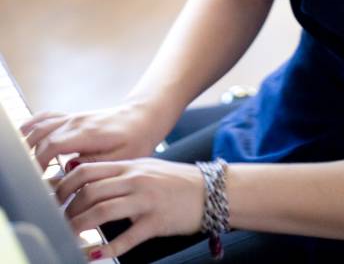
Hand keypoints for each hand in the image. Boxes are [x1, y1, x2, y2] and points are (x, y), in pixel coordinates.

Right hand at [20, 101, 163, 170]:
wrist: (143, 118)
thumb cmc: (135, 139)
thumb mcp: (121, 158)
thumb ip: (94, 163)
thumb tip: (69, 169)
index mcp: (87, 132)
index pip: (52, 145)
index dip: (40, 163)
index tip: (39, 181)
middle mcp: (77, 121)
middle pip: (41, 135)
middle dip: (32, 157)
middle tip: (34, 178)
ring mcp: (73, 117)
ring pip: (41, 125)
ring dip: (30, 142)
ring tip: (29, 164)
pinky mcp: (73, 117)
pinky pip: (47, 117)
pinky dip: (33, 125)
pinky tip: (27, 136)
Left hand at [56, 159, 203, 258]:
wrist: (211, 190)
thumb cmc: (177, 181)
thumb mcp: (147, 168)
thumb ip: (122, 172)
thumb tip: (90, 178)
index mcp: (131, 165)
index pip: (88, 170)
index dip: (66, 184)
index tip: (55, 197)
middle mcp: (136, 180)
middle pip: (91, 191)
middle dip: (69, 208)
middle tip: (60, 221)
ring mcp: (146, 200)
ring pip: (103, 211)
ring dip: (81, 226)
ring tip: (70, 236)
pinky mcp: (156, 221)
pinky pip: (127, 237)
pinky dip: (107, 248)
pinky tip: (95, 255)